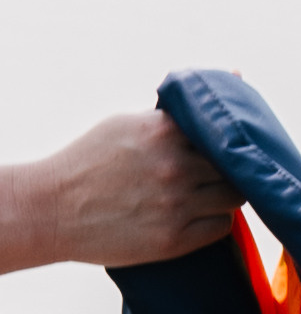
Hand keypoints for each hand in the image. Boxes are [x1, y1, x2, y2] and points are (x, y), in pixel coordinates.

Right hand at [3, 112, 235, 272]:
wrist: (53, 209)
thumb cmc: (91, 162)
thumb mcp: (126, 123)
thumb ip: (175, 112)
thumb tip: (236, 74)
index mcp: (161, 131)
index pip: (222, 132)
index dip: (224, 140)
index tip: (220, 146)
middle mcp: (173, 166)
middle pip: (233, 168)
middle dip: (227, 170)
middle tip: (214, 174)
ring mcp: (175, 204)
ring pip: (233, 198)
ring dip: (223, 196)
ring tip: (205, 194)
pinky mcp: (174, 239)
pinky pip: (220, 227)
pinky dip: (214, 221)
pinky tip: (197, 215)